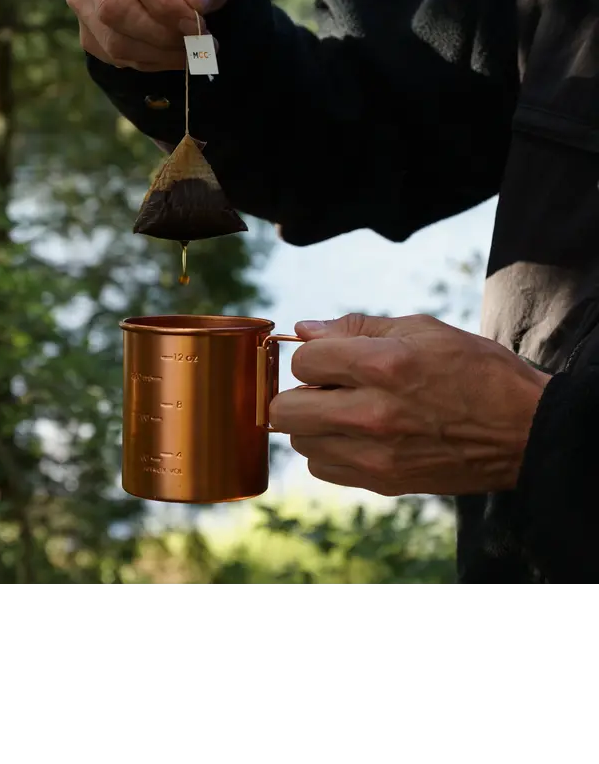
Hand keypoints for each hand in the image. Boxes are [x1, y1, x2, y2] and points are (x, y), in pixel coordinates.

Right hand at [66, 0, 234, 71]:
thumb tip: (195, 1)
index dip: (165, 4)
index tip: (197, 25)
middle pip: (114, 5)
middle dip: (160, 35)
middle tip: (196, 43)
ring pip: (111, 37)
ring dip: (157, 54)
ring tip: (190, 52)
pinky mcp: (85, 25)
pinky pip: (111, 55)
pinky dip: (148, 62)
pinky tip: (170, 54)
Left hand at [269, 313, 551, 496]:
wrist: (524, 429)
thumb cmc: (476, 370)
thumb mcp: (422, 329)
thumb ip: (356, 327)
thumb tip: (304, 330)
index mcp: (382, 365)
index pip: (303, 361)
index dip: (312, 354)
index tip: (331, 356)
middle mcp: (371, 413)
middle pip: (285, 409)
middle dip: (300, 392)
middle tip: (328, 386)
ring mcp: (375, 454)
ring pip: (299, 442)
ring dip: (312, 423)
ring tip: (345, 411)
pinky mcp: (383, 481)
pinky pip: (323, 468)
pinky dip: (329, 451)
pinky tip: (356, 436)